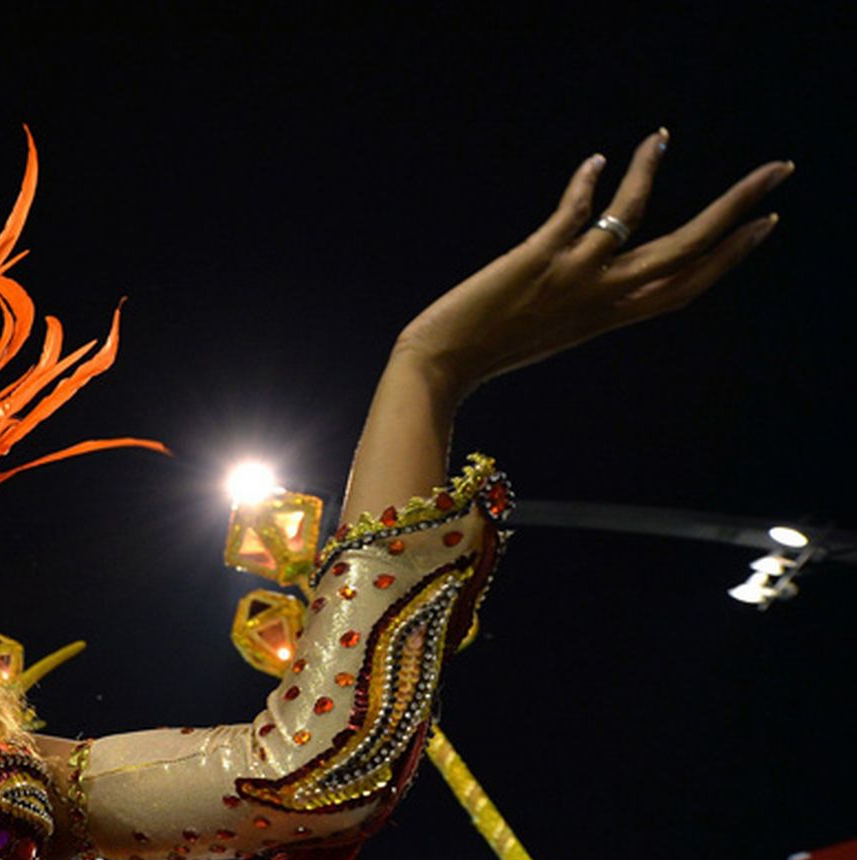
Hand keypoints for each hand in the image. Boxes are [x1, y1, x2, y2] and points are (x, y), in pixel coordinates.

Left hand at [394, 132, 790, 398]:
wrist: (436, 369)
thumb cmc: (485, 351)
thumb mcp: (551, 329)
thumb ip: (581, 304)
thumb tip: (594, 267)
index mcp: (608, 318)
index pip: (686, 285)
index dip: (729, 256)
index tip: (762, 223)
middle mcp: (601, 298)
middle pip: (688, 251)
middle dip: (738, 209)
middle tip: (777, 171)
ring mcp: (572, 278)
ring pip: (637, 218)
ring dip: (651, 172)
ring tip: (661, 137)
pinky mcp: (537, 260)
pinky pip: (577, 211)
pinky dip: (589, 182)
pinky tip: (598, 160)